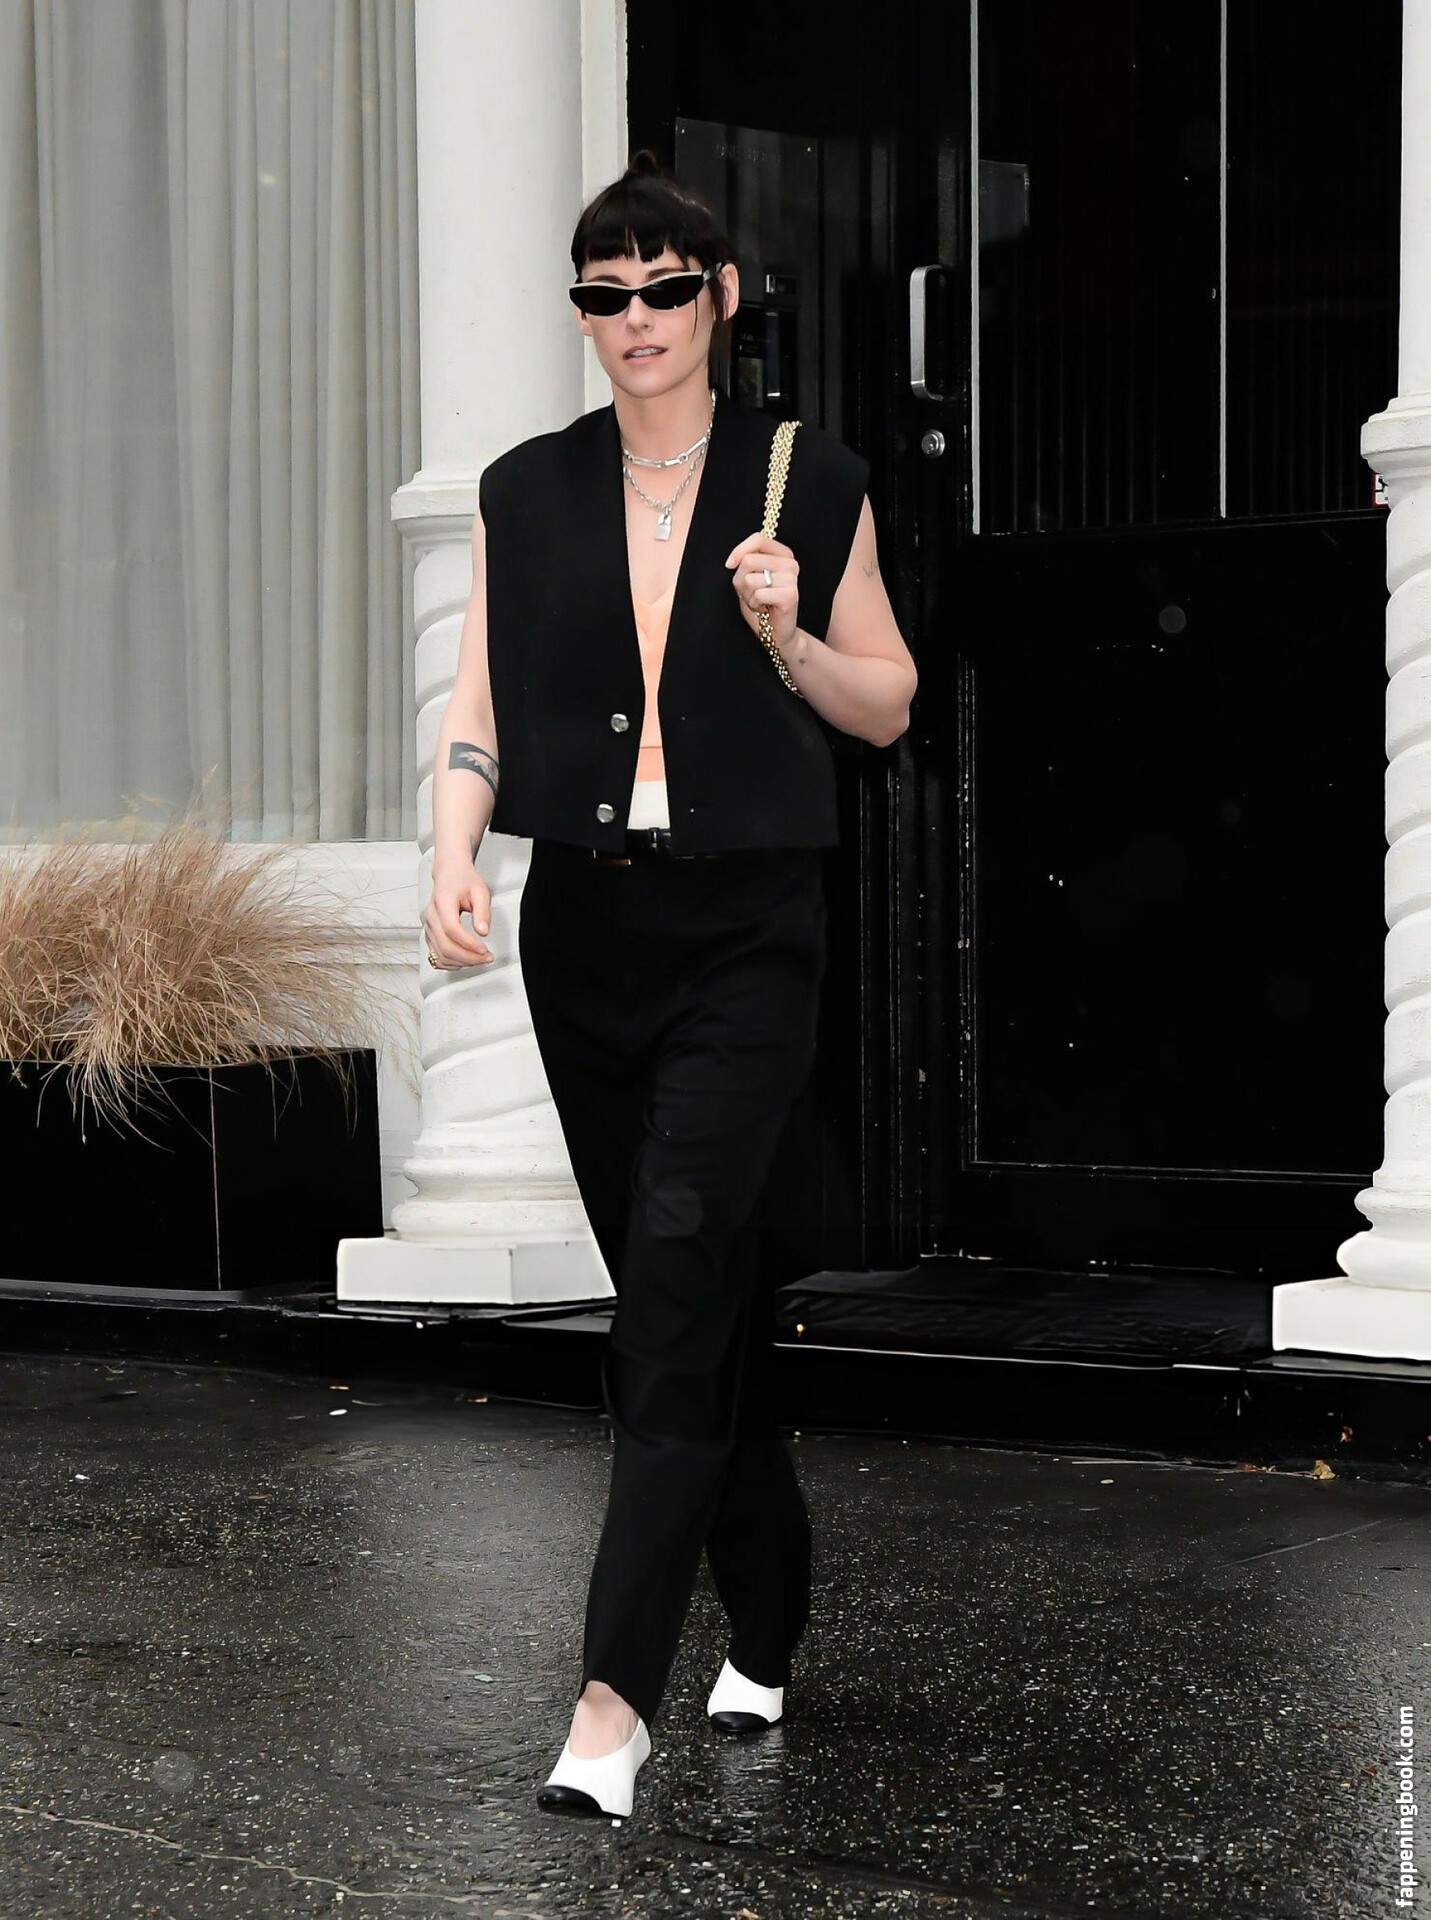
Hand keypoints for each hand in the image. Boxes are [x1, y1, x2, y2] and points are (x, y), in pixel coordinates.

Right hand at [424, 861, 493, 967]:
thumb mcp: (480, 891)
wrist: (450, 874)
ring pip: (440, 954)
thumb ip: (482, 912)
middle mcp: (431, 916)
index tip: (484, 949)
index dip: (469, 944)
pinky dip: (450, 963)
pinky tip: (464, 962)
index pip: (452, 929)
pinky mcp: (430, 934)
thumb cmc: (463, 880)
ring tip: (479, 959)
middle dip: (469, 957)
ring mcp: (429, 927)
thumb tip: (483, 932)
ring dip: (461, 962)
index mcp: (442, 902)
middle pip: (445, 946)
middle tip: (486, 957)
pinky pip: (436, 955)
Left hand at [724, 532, 799, 651]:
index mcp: (783, 554)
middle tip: (750, 592)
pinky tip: (764, 608)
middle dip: (741, 580)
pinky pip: (758, 594)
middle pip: (749, 560)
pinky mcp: (790, 595)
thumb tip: (733, 561)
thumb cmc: (761, 602)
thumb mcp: (750, 576)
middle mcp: (790, 563)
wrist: (775, 631)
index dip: (739, 550)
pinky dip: (754, 604)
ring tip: (759, 601)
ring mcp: (792, 579)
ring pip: (751, 579)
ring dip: (747, 595)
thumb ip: (746, 561)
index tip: (729, 565)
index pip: (758, 539)